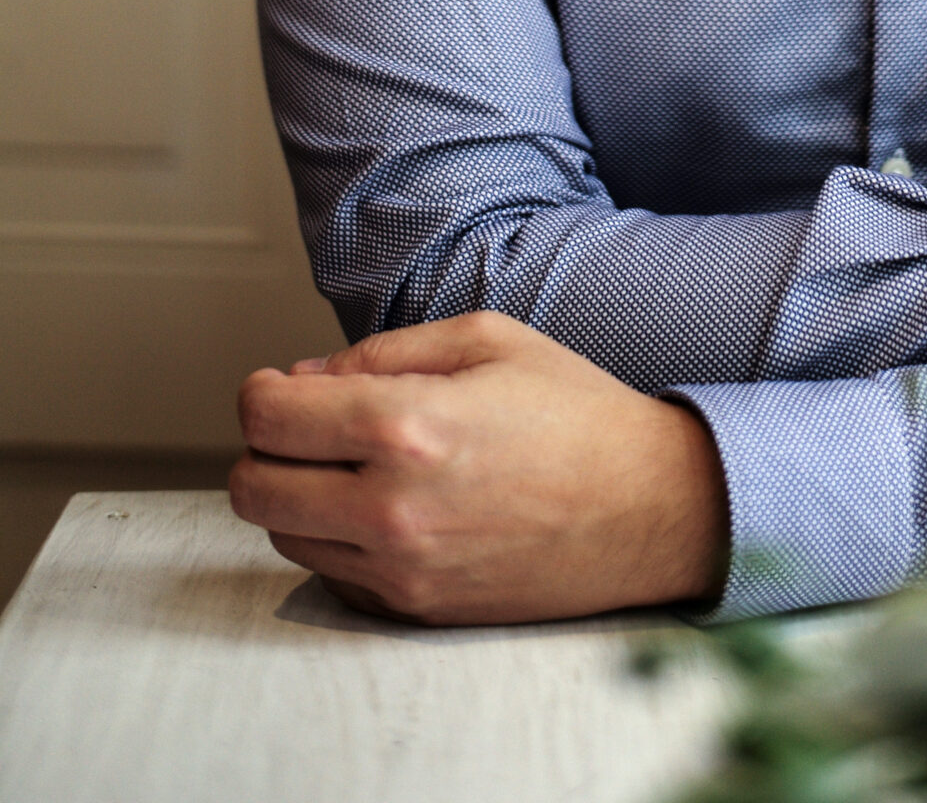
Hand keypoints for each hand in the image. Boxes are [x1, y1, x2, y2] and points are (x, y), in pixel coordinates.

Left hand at [229, 311, 729, 623]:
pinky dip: (336, 539)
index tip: (279, 386)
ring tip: (350, 463)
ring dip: (297, 495)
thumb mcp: (486, 340)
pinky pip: (332, 575)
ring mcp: (401, 569)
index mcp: (406, 425)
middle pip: (253, 487)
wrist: (649, 507)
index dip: (261, 392)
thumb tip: (302, 379)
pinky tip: (383, 506)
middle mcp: (391, 507)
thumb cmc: (576, 413)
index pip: (268, 418)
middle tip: (303, 425)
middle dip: (265, 447)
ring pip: (284, 535)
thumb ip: (381, 351)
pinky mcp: (415, 610)